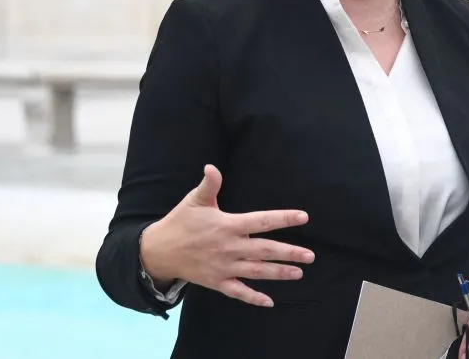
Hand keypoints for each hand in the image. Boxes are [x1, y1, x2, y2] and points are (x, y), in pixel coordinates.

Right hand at [140, 164, 314, 306]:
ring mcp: (223, 267)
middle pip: (264, 250)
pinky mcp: (216, 282)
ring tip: (299, 273)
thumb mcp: (194, 201)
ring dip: (279, 273)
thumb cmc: (180, 222)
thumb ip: (209, 185)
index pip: (261, 221)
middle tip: (310, 256)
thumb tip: (212, 166)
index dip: (283, 218)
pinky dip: (253, 298)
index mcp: (227, 225)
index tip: (303, 217)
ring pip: (256, 272)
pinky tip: (269, 302)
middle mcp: (229, 248)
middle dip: (289, 253)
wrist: (158, 251)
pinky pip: (238, 292)